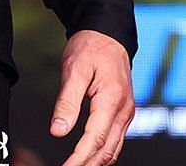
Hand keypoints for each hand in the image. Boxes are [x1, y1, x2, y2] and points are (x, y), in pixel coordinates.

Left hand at [50, 30, 134, 165]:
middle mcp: (124, 109)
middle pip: (106, 150)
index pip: (94, 140)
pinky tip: (88, 158)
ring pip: (113, 149)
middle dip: (86, 165)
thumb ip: (67, 102)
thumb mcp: (74, 69)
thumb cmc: (91, 46)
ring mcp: (127, 111)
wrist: (108, 32)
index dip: (78, 159)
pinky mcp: (124, 111)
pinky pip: (115, 140)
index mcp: (112, 99)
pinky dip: (102, 154)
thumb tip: (58, 132)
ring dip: (94, 163)